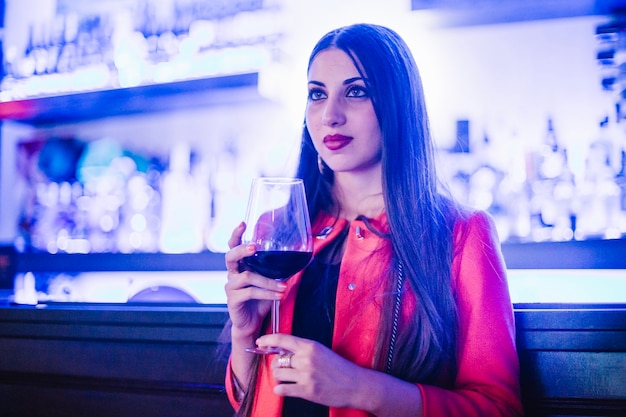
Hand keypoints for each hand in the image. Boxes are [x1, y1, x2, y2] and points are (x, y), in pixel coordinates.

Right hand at [224, 222, 286, 342]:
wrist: (252, 324)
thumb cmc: (261, 300)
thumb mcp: (273, 282)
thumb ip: (282, 270)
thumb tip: (304, 257)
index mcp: (241, 266)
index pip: (233, 246)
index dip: (236, 234)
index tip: (243, 223)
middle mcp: (232, 274)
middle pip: (230, 256)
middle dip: (242, 249)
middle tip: (254, 247)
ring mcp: (231, 287)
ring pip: (247, 277)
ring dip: (268, 281)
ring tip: (283, 286)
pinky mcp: (233, 300)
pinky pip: (250, 292)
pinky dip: (267, 293)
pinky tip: (279, 295)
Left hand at [258, 333, 363, 408]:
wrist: (356, 385)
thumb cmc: (339, 368)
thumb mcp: (322, 351)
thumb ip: (302, 350)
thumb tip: (281, 350)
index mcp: (310, 346)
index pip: (282, 339)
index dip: (267, 339)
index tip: (259, 342)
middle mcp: (306, 359)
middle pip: (277, 360)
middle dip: (278, 364)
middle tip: (286, 368)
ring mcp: (306, 375)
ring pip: (278, 374)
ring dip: (280, 377)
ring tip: (290, 379)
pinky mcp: (306, 391)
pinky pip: (281, 389)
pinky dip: (281, 389)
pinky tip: (289, 388)